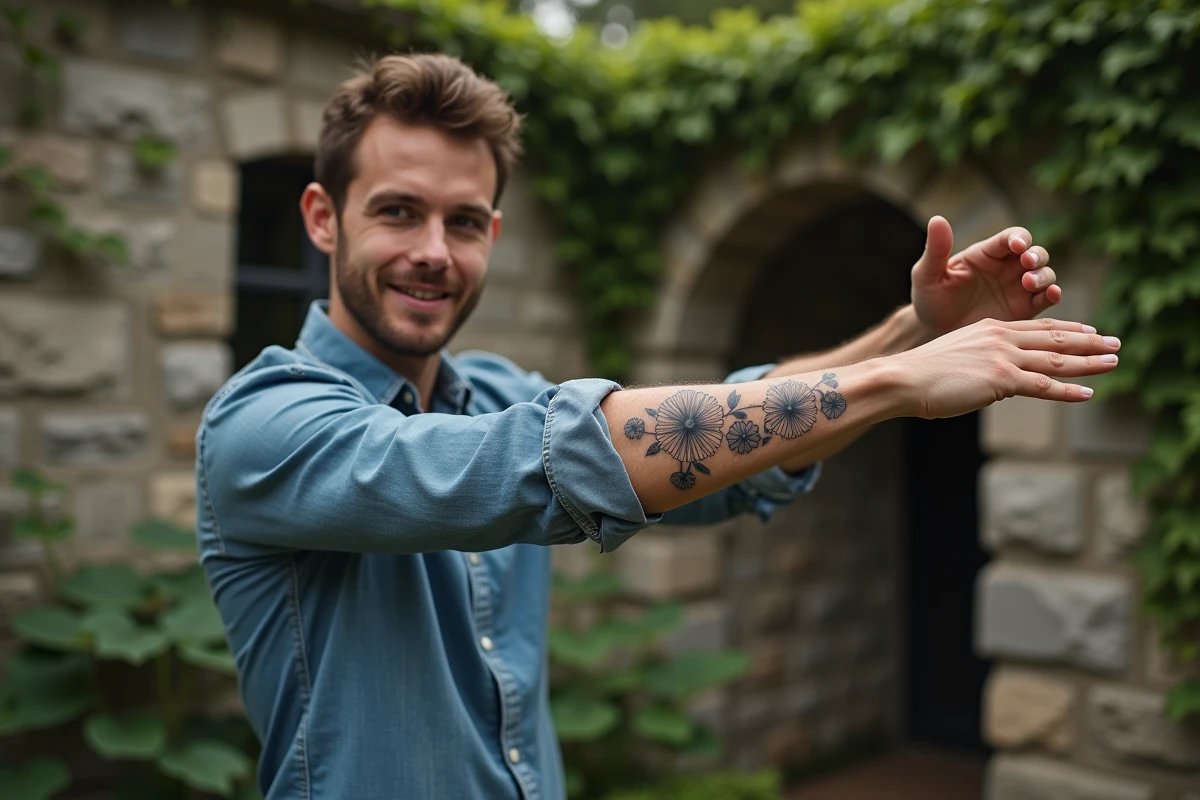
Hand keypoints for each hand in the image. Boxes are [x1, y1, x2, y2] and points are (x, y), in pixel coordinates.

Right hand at [893, 317, 1119, 418]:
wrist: (903, 379)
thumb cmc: (923, 375)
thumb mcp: (958, 359)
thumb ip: (983, 366)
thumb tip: (999, 384)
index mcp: (991, 329)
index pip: (1038, 328)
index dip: (1068, 330)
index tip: (1090, 333)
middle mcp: (1001, 337)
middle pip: (1055, 338)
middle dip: (1089, 342)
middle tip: (1115, 344)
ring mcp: (1003, 357)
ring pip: (1056, 359)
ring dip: (1089, 362)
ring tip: (1113, 363)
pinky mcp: (1001, 378)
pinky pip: (1043, 386)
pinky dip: (1068, 391)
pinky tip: (1088, 394)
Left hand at [910, 216, 1061, 334]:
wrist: (934, 331)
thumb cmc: (929, 298)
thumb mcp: (927, 274)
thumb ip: (936, 250)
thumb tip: (937, 219)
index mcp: (986, 254)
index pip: (1011, 237)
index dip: (1018, 238)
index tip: (1017, 245)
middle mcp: (1006, 268)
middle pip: (1035, 253)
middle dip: (1036, 255)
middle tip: (1028, 263)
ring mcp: (1017, 288)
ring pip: (1044, 274)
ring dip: (1044, 275)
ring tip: (1030, 283)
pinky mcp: (1024, 310)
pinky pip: (1045, 299)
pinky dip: (1052, 295)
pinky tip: (1051, 295)